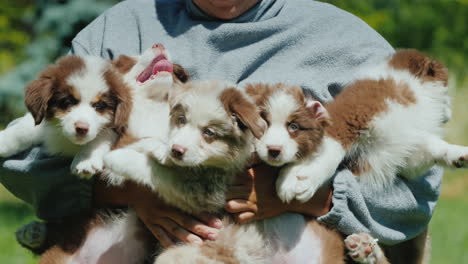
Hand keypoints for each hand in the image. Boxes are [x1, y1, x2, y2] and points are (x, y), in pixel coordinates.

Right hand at [93, 179, 221, 247]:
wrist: (128, 182)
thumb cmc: (151, 173)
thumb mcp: (166, 171)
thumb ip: (181, 173)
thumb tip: (198, 169)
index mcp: (171, 195)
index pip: (192, 208)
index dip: (206, 216)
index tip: (219, 222)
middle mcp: (164, 207)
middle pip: (185, 221)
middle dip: (201, 229)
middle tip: (215, 235)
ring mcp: (156, 216)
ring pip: (173, 229)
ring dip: (187, 237)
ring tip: (199, 244)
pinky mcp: (148, 221)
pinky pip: (157, 233)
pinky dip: (166, 240)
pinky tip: (175, 247)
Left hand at [225, 163, 332, 223]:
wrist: (293, 194)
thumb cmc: (278, 177)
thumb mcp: (266, 165)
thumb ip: (253, 159)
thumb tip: (242, 152)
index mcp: (250, 176)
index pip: (229, 178)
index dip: (225, 179)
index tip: (224, 179)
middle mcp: (249, 190)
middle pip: (226, 192)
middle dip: (224, 192)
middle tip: (225, 191)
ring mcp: (253, 203)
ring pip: (230, 206)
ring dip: (228, 204)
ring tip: (230, 201)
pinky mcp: (257, 214)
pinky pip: (240, 218)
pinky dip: (237, 215)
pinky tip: (239, 211)